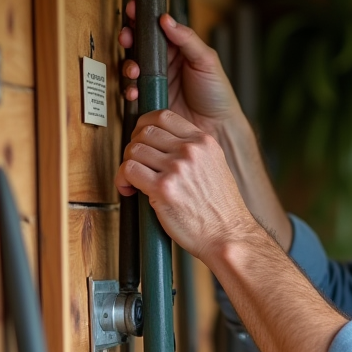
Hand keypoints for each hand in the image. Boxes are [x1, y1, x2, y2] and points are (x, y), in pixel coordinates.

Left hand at [116, 109, 258, 262]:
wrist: (229, 235)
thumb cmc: (221, 209)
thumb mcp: (216, 167)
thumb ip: (194, 152)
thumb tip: (162, 144)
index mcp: (204, 142)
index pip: (164, 116)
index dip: (145, 125)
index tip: (141, 137)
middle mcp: (191, 151)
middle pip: (145, 132)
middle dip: (134, 146)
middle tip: (137, 163)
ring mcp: (177, 169)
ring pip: (134, 150)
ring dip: (128, 164)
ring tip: (133, 180)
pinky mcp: (163, 189)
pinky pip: (128, 170)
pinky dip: (122, 180)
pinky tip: (129, 189)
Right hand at [119, 3, 240, 136]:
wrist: (217, 127)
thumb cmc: (217, 93)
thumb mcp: (207, 61)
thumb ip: (187, 39)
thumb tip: (166, 19)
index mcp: (178, 48)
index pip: (156, 27)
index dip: (142, 16)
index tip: (132, 9)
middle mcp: (164, 63)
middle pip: (139, 44)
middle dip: (129, 38)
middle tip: (127, 37)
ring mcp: (155, 81)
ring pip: (132, 66)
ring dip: (128, 65)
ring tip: (135, 70)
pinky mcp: (150, 99)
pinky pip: (133, 91)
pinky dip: (130, 89)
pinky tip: (135, 91)